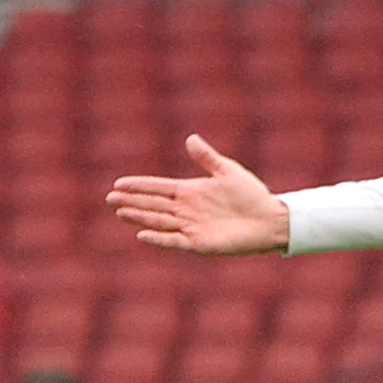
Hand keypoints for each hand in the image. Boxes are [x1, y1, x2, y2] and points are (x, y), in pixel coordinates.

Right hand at [107, 137, 291, 255]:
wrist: (271, 219)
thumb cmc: (252, 195)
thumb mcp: (228, 171)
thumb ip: (207, 158)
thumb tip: (190, 138)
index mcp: (190, 191)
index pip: (158, 187)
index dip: (139, 185)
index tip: (118, 183)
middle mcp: (186, 209)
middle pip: (153, 204)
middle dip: (132, 201)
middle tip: (110, 198)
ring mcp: (191, 226)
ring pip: (159, 220)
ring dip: (140, 216)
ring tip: (120, 211)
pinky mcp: (199, 243)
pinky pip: (174, 241)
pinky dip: (159, 238)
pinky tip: (143, 234)